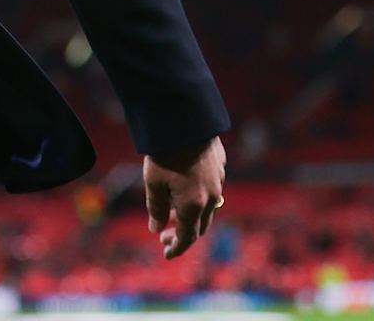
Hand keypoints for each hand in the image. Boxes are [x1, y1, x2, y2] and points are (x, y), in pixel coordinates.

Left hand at [143, 134, 225, 260]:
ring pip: (207, 208)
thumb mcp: (153, 181)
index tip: (166, 254)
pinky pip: (211, 190)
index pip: (187, 237)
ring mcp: (218, 181)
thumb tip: (156, 228)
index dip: (176, 248)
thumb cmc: (165, 152)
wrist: (186, 119)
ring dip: (190, 215)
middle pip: (199, 226)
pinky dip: (198, 198)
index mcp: (193, 205)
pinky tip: (183, 189)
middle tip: (164, 235)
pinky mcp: (220, 166)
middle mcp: (211, 197)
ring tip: (171, 212)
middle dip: (182, 233)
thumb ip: (155, 208)